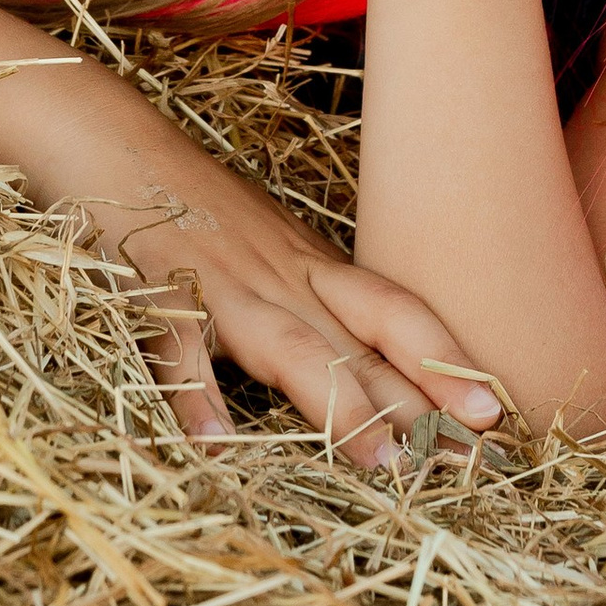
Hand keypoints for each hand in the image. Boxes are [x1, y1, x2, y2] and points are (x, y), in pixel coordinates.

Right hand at [113, 162, 504, 470]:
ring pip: (293, 347)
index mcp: (308, 268)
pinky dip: (195, 396)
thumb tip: (364, 368)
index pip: (396, 315)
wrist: (109, 137)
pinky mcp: (155, 290)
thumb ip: (308, 303)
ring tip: (384, 468)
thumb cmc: (194, 205)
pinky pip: (178, 347)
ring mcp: (221, 284)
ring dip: (342, 408)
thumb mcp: (266, 249)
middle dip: (421, 405)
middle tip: (475, 462)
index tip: (497, 413)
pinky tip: (213, 447)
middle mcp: (279, 278)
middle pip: (363, 344)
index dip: (447, 361)